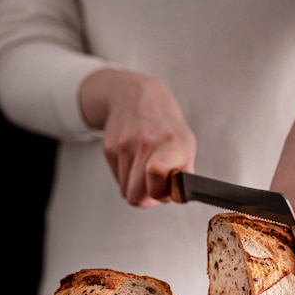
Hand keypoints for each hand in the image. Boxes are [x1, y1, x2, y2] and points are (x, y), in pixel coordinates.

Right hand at [79, 68, 195, 205]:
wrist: (136, 96)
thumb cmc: (166, 125)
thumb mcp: (186, 144)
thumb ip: (185, 174)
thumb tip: (177, 196)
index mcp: (171, 143)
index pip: (156, 175)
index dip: (160, 192)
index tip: (167, 189)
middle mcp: (145, 143)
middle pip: (136, 197)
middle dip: (147, 198)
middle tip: (156, 187)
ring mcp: (124, 145)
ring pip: (126, 191)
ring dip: (137, 186)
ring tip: (145, 169)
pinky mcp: (109, 148)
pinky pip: (117, 179)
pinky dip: (127, 175)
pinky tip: (135, 160)